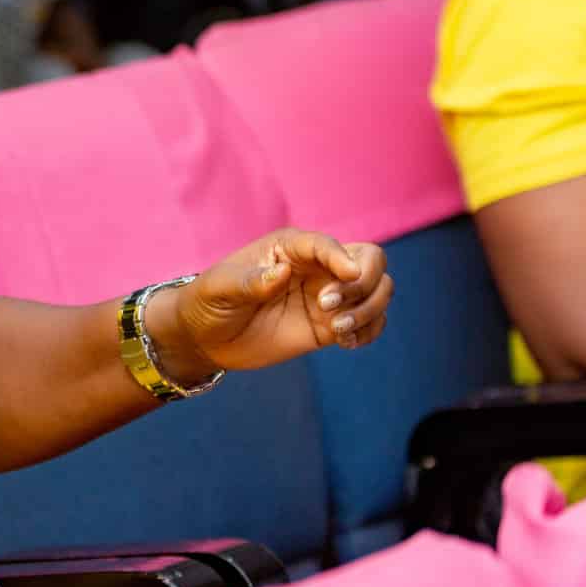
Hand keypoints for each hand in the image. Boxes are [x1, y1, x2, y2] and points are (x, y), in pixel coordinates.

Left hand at [148, 229, 392, 380]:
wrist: (206, 337)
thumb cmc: (209, 301)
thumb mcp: (220, 289)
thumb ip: (250, 280)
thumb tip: (281, 272)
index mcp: (290, 247)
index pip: (328, 244)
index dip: (341, 257)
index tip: (346, 276)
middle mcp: (317, 267)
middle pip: (371, 259)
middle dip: (363, 282)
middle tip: (328, 306)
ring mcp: (328, 295)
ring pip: (379, 289)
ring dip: (369, 309)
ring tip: (337, 330)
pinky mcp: (332, 323)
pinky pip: (372, 321)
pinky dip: (370, 330)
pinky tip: (345, 342)